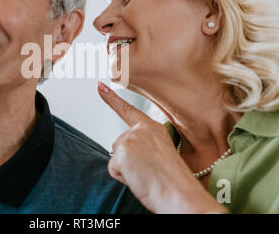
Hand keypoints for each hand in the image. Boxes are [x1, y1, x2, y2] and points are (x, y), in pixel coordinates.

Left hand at [97, 82, 227, 213]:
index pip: (128, 110)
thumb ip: (143, 147)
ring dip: (127, 170)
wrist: (179, 193)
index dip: (111, 98)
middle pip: (119, 145)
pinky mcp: (122, 151)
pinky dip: (124, 178)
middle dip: (128, 161)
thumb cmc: (173, 181)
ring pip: (116, 158)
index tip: (99, 85)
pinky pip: (114, 169)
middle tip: (148, 171)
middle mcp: (141, 129)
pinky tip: (139, 178)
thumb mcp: (160, 155)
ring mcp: (131, 138)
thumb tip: (125, 155)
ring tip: (146, 175)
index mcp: (153, 128)